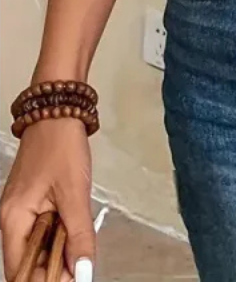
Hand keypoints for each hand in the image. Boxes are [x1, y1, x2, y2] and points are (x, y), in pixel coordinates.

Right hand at [1, 119, 94, 281]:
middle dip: (55, 267)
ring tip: (82, 243)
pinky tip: (76, 229)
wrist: (59, 110)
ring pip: (38, 246)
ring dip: (59, 250)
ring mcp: (22, 210)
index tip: (73, 277)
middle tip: (83, 262)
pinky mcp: (33, 201)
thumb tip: (84, 271)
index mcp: (13, 220)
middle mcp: (11, 219)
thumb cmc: (62, 147)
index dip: (46, 280)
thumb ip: (79, 234)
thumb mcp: (75, 192)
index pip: (20, 271)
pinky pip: (44, 228)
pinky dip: (60, 233)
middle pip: (28, 261)